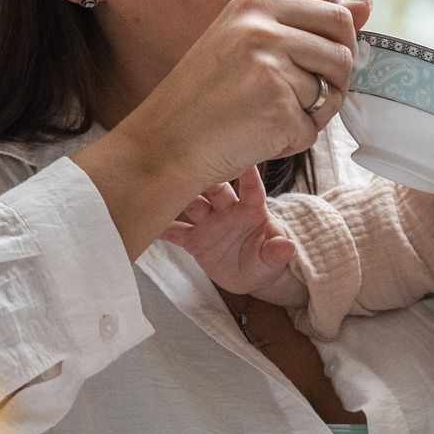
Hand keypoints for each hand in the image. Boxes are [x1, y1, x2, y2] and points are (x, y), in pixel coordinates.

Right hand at [76, 0, 367, 258]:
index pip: (336, 17)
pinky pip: (312, 129)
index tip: (311, 72)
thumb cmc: (204, 97)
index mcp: (256, 4)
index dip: (337, 50)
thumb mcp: (246, 44)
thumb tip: (367, 6)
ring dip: (309, 117)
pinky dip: (292, 142)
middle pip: (342, 54)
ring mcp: (271, 68)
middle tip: (296, 102)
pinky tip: (256, 138)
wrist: (163, 143)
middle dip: (332, 85)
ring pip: (330, 94)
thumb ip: (305, 25)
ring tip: (266, 120)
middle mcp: (264, 29)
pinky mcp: (277, 108)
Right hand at [160, 167, 301, 301]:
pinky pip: (175, 231)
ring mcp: (209, 223)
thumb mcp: (273, 260)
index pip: (252, 189)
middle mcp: (228, 211)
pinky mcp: (195, 240)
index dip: (248, 174)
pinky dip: (162, 227)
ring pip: (192, 204)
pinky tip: (146, 220)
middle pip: (216, 189)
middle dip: (206, 176)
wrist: (249, 275)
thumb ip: (277, 252)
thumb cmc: (265, 260)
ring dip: (180, 196)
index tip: (243, 158)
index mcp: (252, 211)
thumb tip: (288, 246)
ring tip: (163, 186)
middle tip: (194, 163)